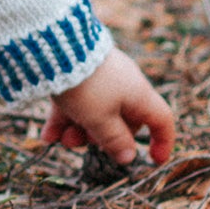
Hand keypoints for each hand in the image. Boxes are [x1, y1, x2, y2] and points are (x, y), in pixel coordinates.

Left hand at [42, 49, 174, 167]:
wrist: (56, 48)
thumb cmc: (86, 86)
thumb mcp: (99, 119)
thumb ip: (115, 140)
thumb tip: (128, 157)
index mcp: (139, 95)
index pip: (161, 119)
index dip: (162, 141)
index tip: (153, 160)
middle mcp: (124, 85)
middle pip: (121, 121)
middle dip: (99, 138)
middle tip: (78, 143)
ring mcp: (101, 79)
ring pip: (94, 113)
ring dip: (77, 131)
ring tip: (59, 139)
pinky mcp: (79, 73)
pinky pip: (76, 102)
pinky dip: (64, 118)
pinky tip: (47, 135)